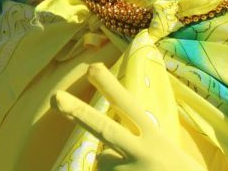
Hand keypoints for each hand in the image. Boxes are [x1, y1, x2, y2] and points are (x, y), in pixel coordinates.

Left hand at [51, 63, 202, 170]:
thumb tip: (104, 149)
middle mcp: (139, 152)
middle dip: (78, 111)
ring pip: (104, 161)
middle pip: (103, 128)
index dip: (110, 86)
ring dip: (114, 167)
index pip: (129, 106)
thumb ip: (143, 142)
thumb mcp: (171, 153)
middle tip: (56, 98)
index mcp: (155, 138)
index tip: (91, 67)